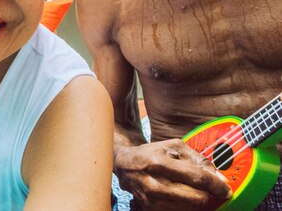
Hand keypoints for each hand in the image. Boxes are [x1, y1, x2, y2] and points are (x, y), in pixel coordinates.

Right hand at [114, 139, 231, 209]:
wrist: (125, 166)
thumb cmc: (152, 153)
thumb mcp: (174, 147)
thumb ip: (198, 160)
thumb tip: (220, 178)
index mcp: (159, 162)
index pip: (196, 178)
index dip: (216, 185)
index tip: (226, 188)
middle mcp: (154, 183)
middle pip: (197, 198)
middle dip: (209, 194)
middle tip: (212, 189)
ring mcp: (151, 200)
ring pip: (191, 208)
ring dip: (199, 201)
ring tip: (196, 190)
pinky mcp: (150, 209)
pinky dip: (187, 205)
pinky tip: (184, 196)